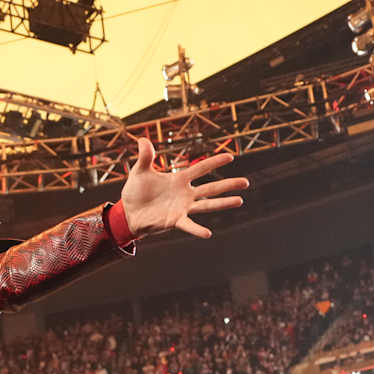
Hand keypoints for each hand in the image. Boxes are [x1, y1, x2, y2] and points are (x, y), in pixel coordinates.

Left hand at [118, 137, 246, 239]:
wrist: (127, 212)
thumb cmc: (136, 192)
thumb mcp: (140, 172)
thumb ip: (145, 157)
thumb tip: (142, 140)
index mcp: (179, 179)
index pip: (201, 168)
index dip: (215, 162)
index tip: (230, 156)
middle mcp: (185, 194)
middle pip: (211, 188)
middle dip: (228, 185)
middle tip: (246, 182)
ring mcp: (182, 208)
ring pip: (207, 205)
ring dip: (223, 203)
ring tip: (239, 201)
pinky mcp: (174, 221)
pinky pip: (188, 225)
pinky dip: (197, 230)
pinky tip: (208, 233)